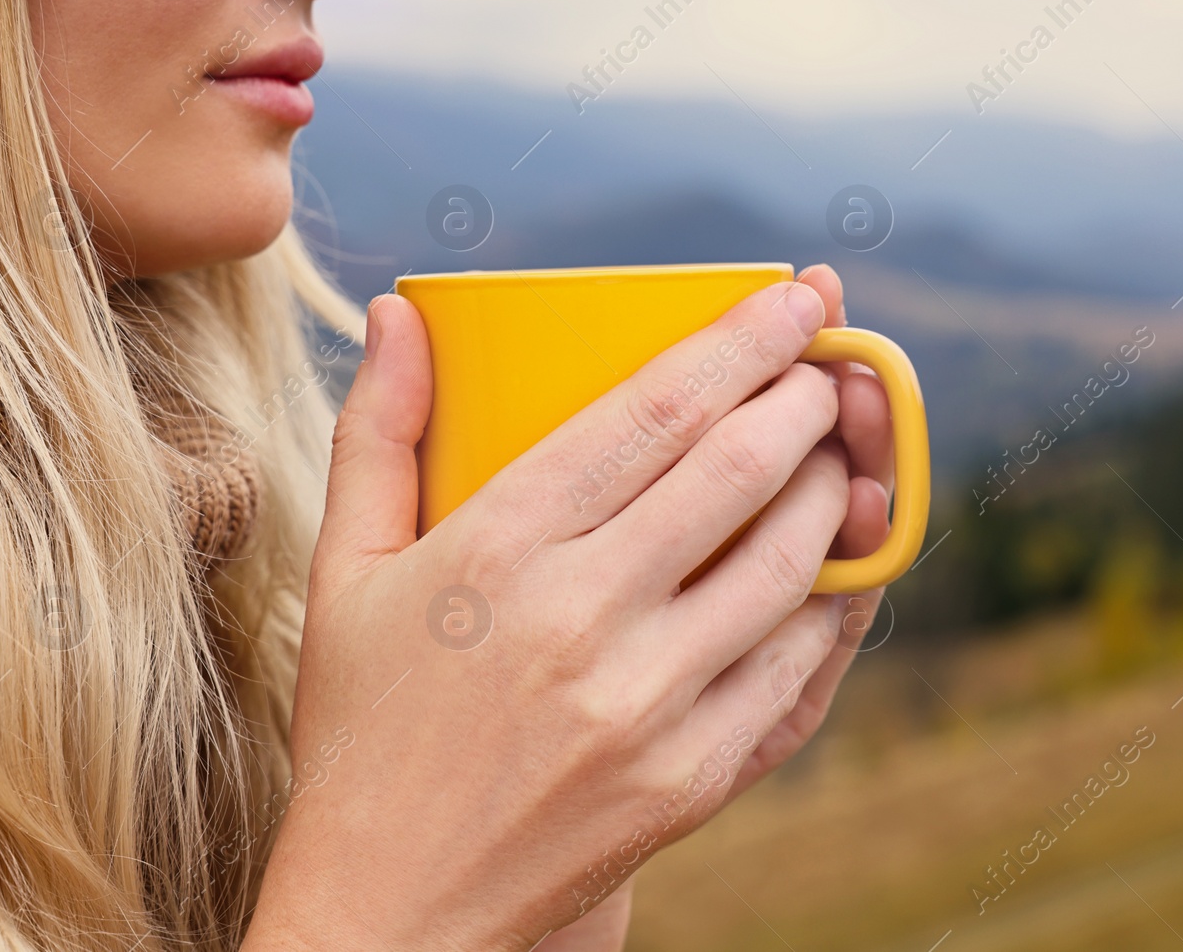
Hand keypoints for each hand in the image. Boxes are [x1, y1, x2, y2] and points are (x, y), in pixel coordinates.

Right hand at [246, 280, 859, 950]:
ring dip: (834, 489)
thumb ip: (377, 431)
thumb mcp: (345, 570)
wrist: (392, 905)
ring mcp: (647, 706)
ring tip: (837, 454)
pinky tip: (835, 571)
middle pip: (740, 470)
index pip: (655, 408)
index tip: (800, 293)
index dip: (745, 337)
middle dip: (808, 396)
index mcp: (497, 549)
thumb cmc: (364, 722)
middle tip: (828, 365)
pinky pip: (797, 668)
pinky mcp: (693, 777)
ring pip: (788, 563)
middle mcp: (581, 619)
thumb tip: (402, 311)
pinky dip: (831, 605)